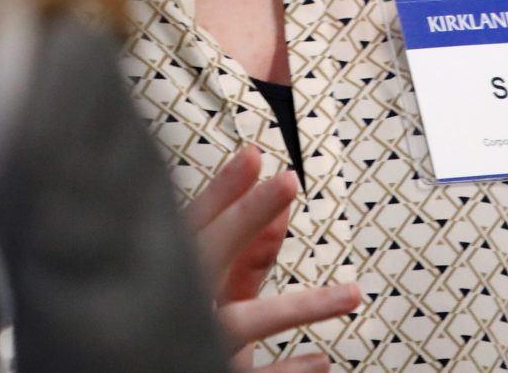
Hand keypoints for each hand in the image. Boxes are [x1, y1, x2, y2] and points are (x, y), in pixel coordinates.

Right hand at [186, 146, 362, 370]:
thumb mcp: (218, 299)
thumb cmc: (194, 340)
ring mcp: (197, 348)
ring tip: (350, 294)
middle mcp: (180, 311)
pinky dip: (287, 371)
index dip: (223, 191)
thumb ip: (247, 260)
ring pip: (240, 323)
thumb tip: (279, 212)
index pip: (194, 227)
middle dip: (246, 216)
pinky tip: (321, 360)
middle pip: (207, 256)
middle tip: (286, 181)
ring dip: (299, 306)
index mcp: (177, 282)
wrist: (157, 370)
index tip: (253, 156)